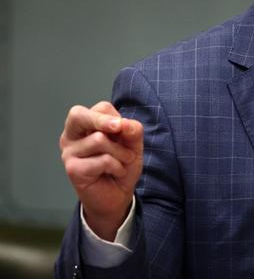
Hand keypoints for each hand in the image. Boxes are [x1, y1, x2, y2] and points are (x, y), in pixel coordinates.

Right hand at [59, 101, 143, 240]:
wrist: (118, 195)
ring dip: (120, 153)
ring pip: (99, 140)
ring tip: (121, 162)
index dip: (116, 117)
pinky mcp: (73, 169)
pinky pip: (102, 160)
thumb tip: (125, 124)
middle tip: (119, 128)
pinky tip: (115, 172)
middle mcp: (71, 136)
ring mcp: (69, 153)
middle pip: (79, 115)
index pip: (99, 108)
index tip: (122, 129)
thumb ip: (132, 130)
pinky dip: (117, 166)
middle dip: (103, 120)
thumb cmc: (121, 165)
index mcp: (85, 125)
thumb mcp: (133, 144)